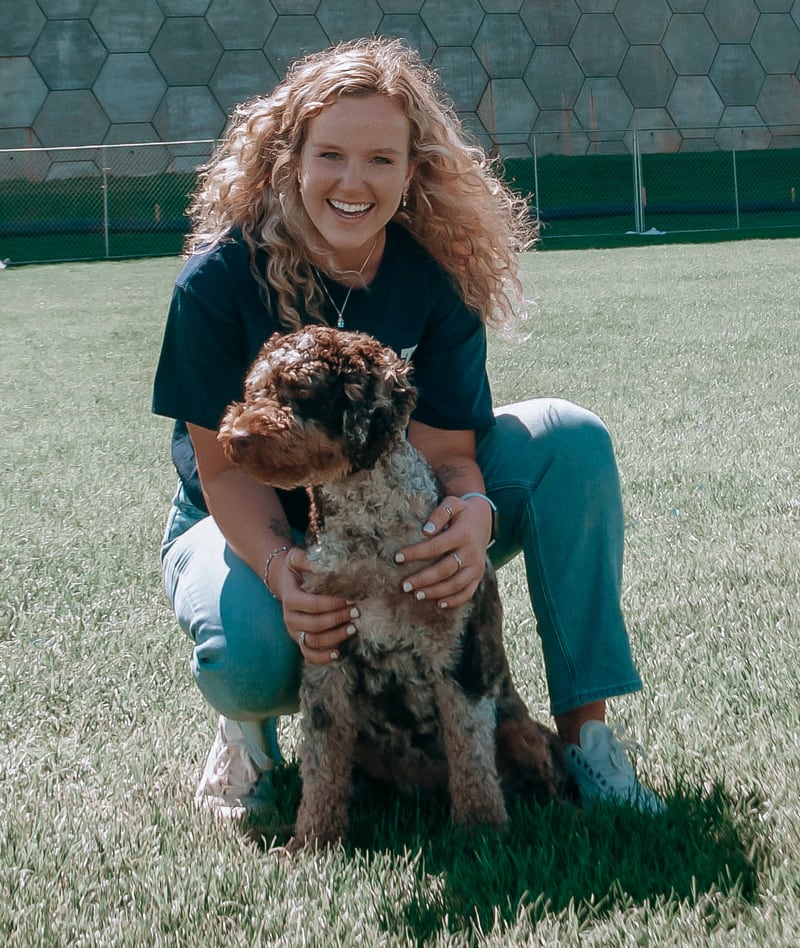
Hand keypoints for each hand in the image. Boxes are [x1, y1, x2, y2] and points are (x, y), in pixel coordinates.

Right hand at [270, 548, 358, 664]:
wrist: (286, 583)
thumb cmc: (295, 570)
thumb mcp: (296, 559)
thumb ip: (306, 559)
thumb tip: (321, 563)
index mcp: (290, 599)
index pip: (313, 604)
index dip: (333, 603)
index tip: (350, 598)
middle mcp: (290, 618)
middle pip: (315, 624)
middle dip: (338, 618)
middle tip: (357, 611)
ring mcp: (294, 632)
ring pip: (314, 641)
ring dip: (335, 636)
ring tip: (353, 627)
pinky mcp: (299, 640)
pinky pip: (309, 655)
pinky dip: (323, 657)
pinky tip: (339, 653)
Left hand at [393, 495, 491, 608]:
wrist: (485, 518)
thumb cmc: (462, 511)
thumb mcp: (452, 503)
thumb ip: (439, 514)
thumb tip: (426, 531)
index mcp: (462, 534)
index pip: (435, 547)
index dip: (415, 553)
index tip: (397, 558)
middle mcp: (471, 552)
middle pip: (445, 570)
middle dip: (423, 579)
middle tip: (404, 586)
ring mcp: (476, 566)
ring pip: (455, 584)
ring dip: (435, 592)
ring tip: (416, 595)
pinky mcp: (478, 575)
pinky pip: (468, 592)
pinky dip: (454, 601)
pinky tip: (438, 604)